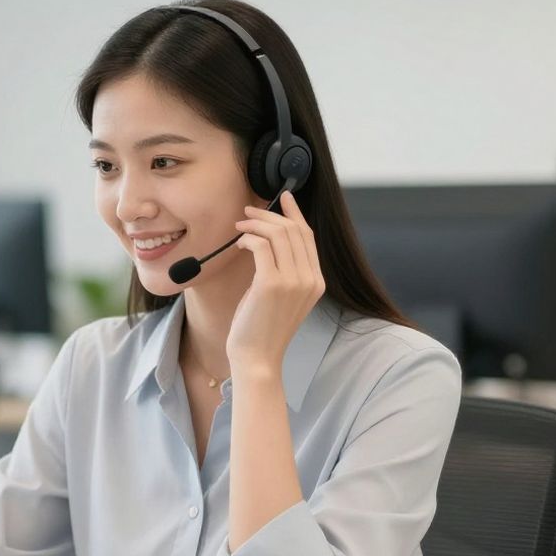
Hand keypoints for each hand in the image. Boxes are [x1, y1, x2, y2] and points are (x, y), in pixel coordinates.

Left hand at [227, 191, 324, 373]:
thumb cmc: (261, 328)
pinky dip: (249, 238)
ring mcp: (293, 281)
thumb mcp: (280, 296)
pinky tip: (239, 242)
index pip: (308, 237)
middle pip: (294, 231)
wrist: (257, 358)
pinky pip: (261, 247)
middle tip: (248, 211)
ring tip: (240, 226)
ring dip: (256, 224)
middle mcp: (310, 279)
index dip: (295, 214)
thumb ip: (282, 270)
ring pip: (278, 234)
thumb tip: (265, 240)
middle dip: (269, 214)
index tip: (284, 198)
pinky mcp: (272, 284)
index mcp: (316, 282)